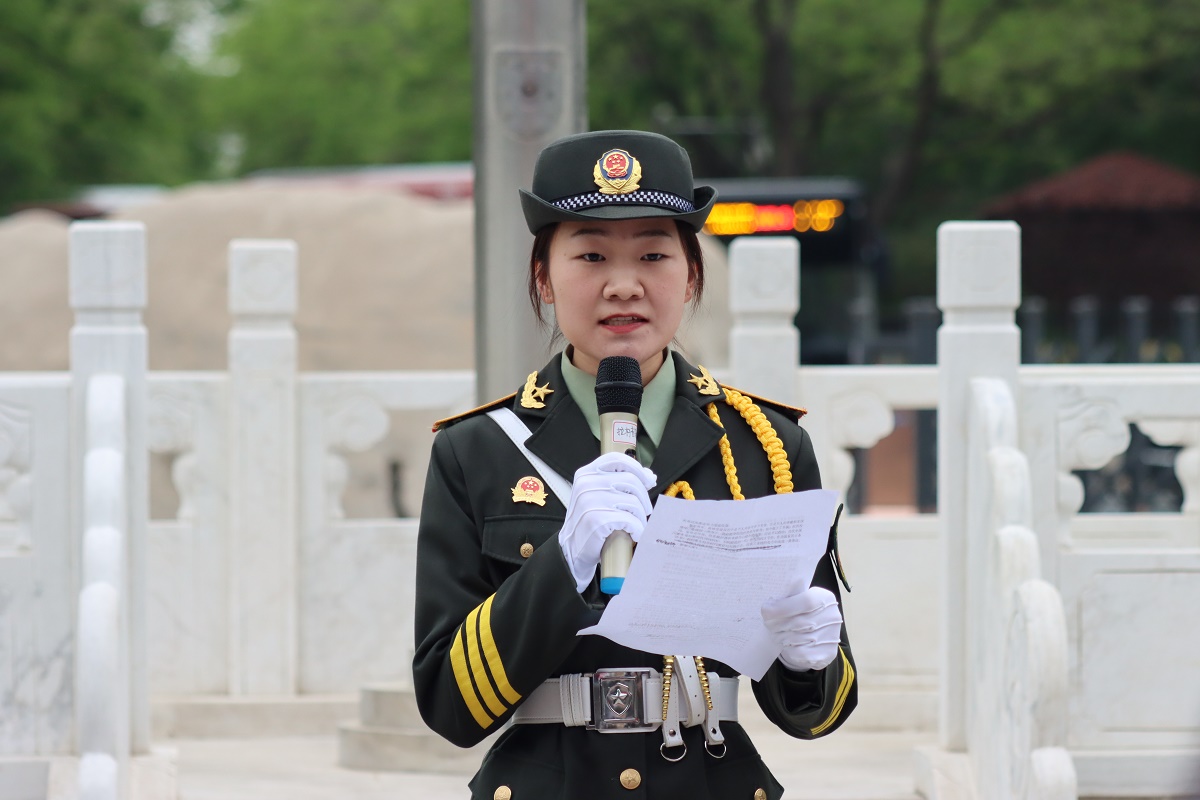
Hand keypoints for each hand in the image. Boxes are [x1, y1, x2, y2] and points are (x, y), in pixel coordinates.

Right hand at [558, 452, 655, 592]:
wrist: (573, 549)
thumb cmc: (590, 521)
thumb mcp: (598, 495)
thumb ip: (619, 483)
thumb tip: (650, 476)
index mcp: (586, 474)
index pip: (617, 460)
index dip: (637, 468)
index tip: (647, 482)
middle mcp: (586, 484)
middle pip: (630, 480)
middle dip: (644, 498)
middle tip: (645, 511)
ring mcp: (590, 502)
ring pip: (633, 502)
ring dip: (641, 517)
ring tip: (638, 525)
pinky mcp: (596, 520)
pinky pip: (629, 520)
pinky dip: (638, 529)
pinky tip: (635, 534)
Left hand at [761, 583, 842, 671]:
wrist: (821, 635)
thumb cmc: (804, 612)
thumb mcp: (800, 599)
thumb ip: (789, 599)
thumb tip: (769, 608)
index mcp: (825, 598)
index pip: (805, 601)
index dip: (783, 607)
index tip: (766, 611)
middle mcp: (832, 617)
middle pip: (798, 622)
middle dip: (777, 624)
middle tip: (767, 623)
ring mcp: (831, 636)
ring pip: (797, 638)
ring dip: (781, 636)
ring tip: (776, 633)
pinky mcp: (827, 653)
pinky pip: (800, 652)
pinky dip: (789, 649)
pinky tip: (786, 644)